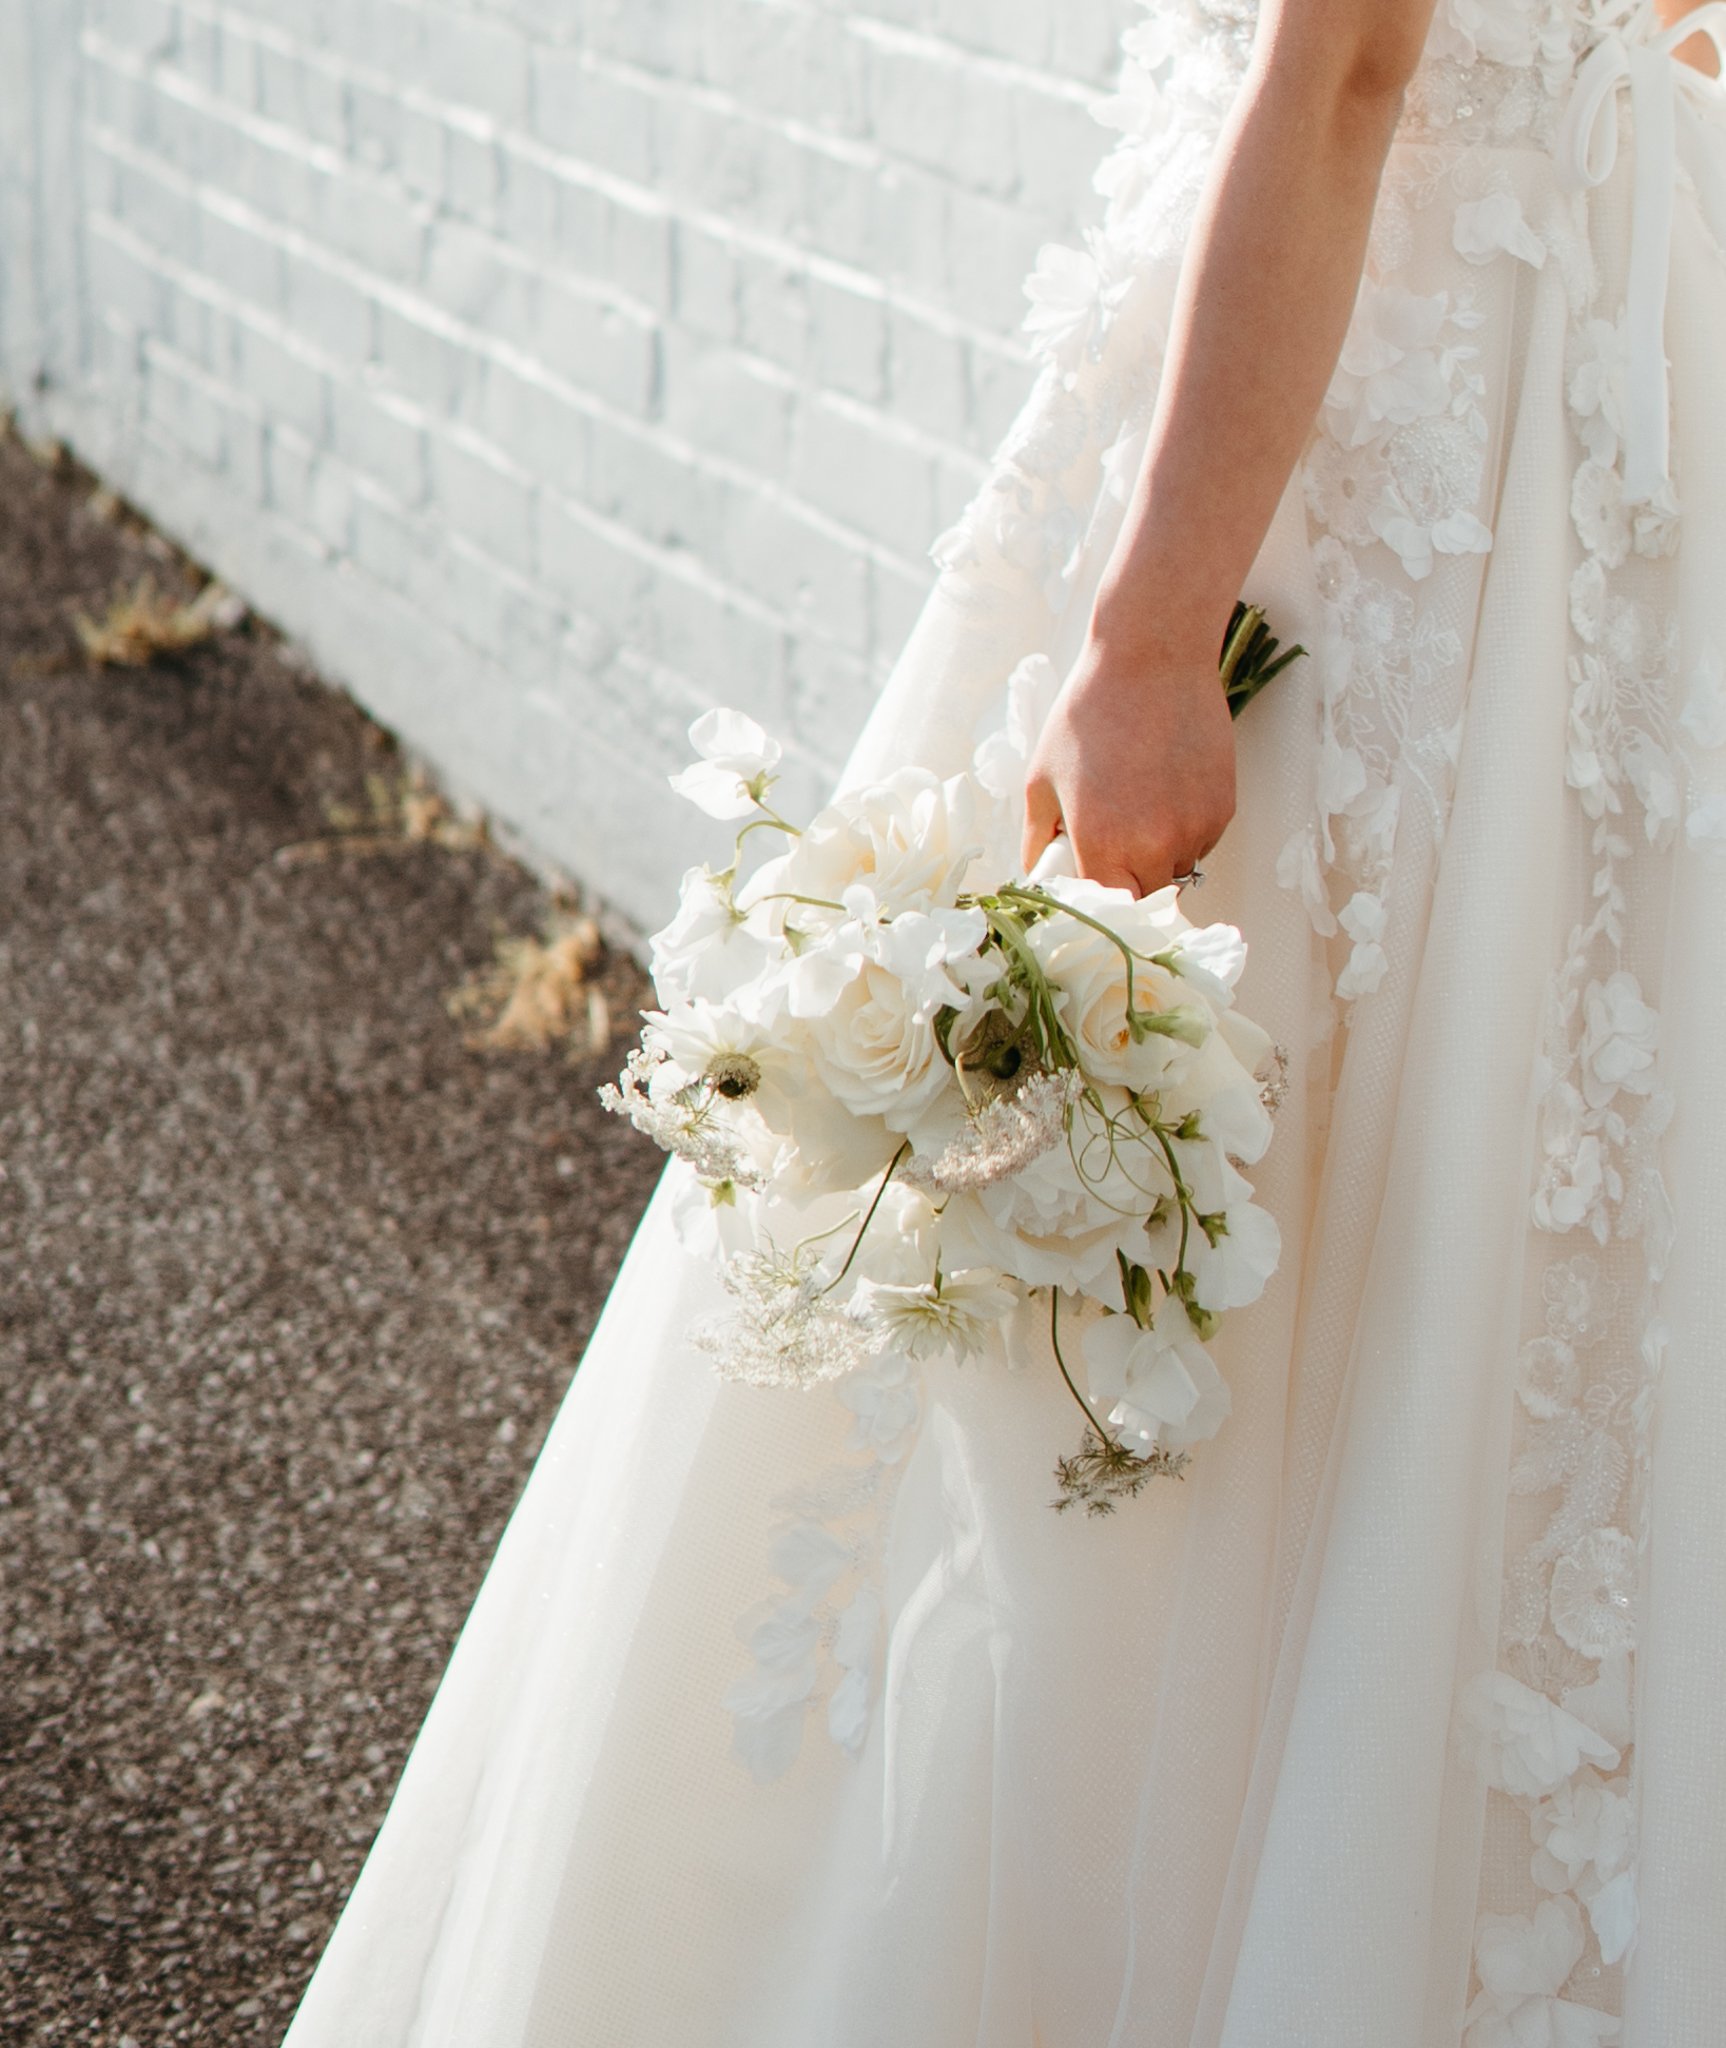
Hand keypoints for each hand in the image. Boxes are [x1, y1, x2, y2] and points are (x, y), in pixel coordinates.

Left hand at [1022, 632, 1236, 895]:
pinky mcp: (1224, 809)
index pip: (1107, 909)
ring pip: (1180, 870)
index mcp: (1103, 845)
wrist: (1152, 659)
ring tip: (1142, 805)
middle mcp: (1155, 847)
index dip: (1100, 902)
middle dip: (1130, 879)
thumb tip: (1037, 871)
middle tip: (1115, 842)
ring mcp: (1195, 830)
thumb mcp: (1042, 777)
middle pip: (1147, 896)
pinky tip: (1168, 786)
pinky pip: (1204, 841)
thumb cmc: (1090, 713)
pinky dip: (1187, 829)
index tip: (1093, 887)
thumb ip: (1038, 836)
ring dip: (1161, 856)